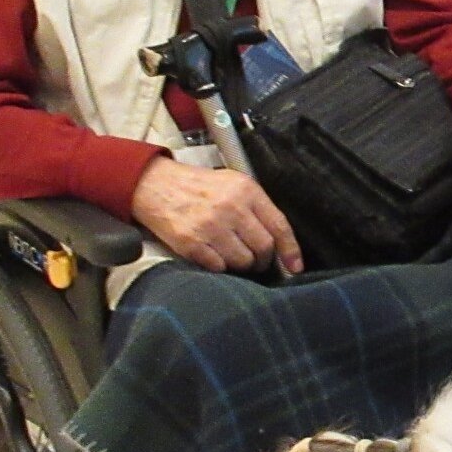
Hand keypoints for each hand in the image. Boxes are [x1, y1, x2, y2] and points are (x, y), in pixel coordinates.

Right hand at [131, 157, 302, 274]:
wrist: (156, 185)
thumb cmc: (198, 187)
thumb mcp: (232, 184)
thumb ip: (257, 207)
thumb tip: (280, 242)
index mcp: (246, 190)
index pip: (279, 225)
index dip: (290, 250)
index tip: (295, 266)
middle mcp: (231, 207)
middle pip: (264, 248)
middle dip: (264, 260)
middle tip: (257, 260)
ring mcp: (210, 226)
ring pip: (243, 261)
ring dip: (241, 264)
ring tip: (231, 254)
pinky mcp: (192, 243)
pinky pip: (219, 267)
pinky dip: (220, 266)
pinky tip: (213, 254)